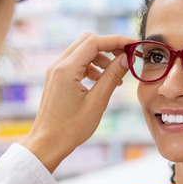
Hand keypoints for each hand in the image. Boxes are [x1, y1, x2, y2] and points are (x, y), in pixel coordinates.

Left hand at [19, 33, 136, 172]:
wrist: (48, 143)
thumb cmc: (71, 128)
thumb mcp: (97, 102)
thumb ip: (112, 77)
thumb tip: (126, 59)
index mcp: (66, 70)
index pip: (94, 42)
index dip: (117, 41)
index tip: (134, 46)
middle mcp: (58, 65)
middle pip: (88, 41)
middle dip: (110, 46)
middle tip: (128, 57)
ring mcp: (56, 70)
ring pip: (83, 51)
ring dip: (102, 57)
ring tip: (116, 76)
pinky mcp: (58, 77)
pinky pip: (78, 63)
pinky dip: (93, 66)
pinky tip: (103, 82)